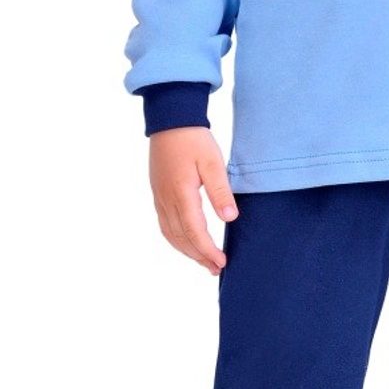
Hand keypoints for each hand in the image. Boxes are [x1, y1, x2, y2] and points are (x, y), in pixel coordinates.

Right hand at [147, 126, 238, 273]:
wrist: (170, 120)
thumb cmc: (193, 139)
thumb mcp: (213, 162)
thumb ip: (220, 191)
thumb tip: (230, 219)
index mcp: (181, 193)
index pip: (194, 232)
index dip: (207, 250)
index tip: (222, 262)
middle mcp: (166, 199)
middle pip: (181, 238)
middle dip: (199, 256)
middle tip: (216, 268)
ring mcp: (159, 197)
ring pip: (170, 234)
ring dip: (187, 251)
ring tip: (203, 261)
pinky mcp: (158, 193)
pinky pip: (165, 224)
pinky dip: (176, 239)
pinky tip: (186, 242)